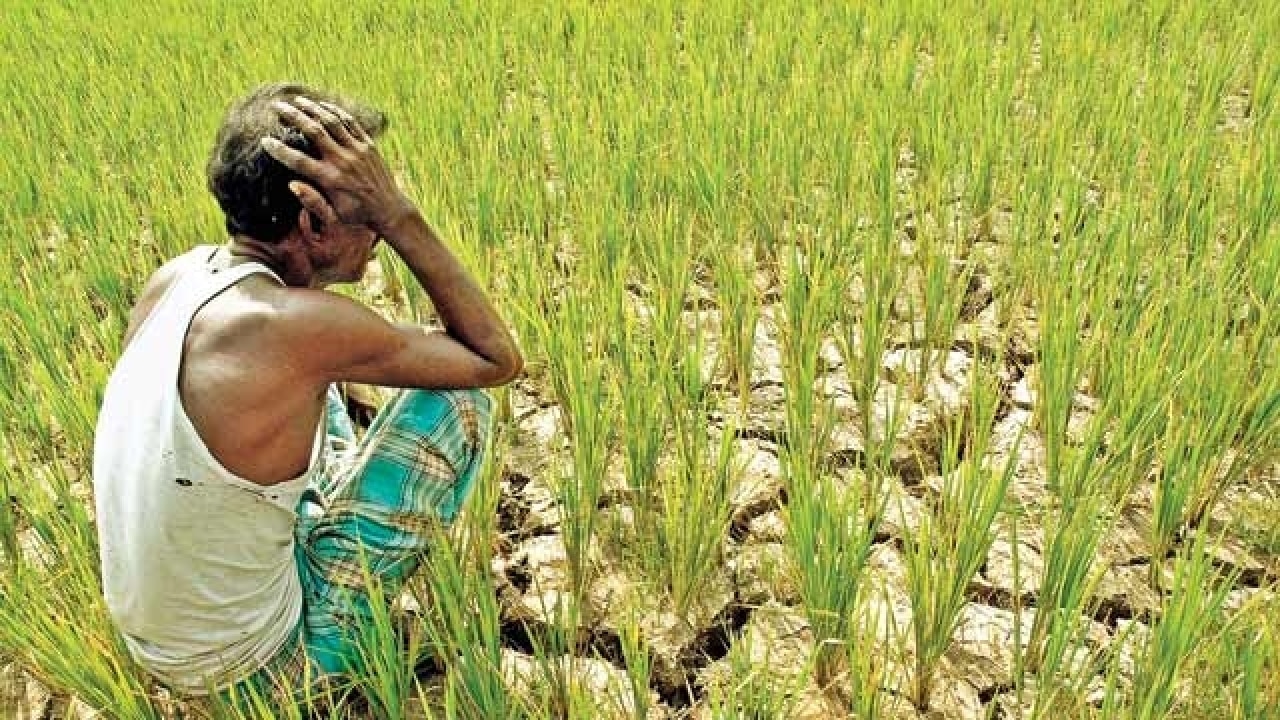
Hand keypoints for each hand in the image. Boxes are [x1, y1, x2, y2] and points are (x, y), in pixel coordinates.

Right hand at [261, 96, 414, 233]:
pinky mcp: (368, 145)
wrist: (389, 209)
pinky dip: (334, 111)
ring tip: (296, 100)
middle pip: (313, 131)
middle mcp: (343, 161)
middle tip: (276, 106)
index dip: (280, 150)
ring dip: (312, 108)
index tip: (265, 140)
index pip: (298, 161)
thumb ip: (312, 202)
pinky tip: (322, 106)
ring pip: (331, 121)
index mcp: (330, 180)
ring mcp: (357, 150)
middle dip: (292, 116)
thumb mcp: (333, 216)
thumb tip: (291, 184)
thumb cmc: (356, 215)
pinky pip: (350, 122)